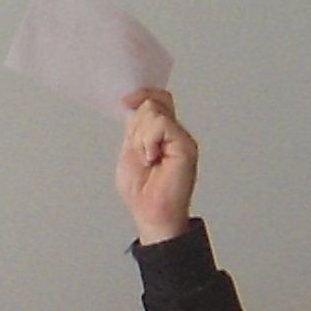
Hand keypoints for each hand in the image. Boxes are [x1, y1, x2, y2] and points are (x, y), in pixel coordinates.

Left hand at [117, 87, 197, 241]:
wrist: (152, 215)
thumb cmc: (142, 193)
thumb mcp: (130, 152)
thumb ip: (135, 129)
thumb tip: (133, 106)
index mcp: (160, 133)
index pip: (157, 99)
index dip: (141, 95)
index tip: (124, 103)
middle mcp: (174, 133)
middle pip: (154, 102)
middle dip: (137, 125)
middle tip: (139, 151)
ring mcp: (181, 138)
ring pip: (154, 112)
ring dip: (141, 137)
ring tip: (147, 158)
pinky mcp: (185, 145)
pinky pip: (161, 125)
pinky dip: (148, 141)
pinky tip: (152, 159)